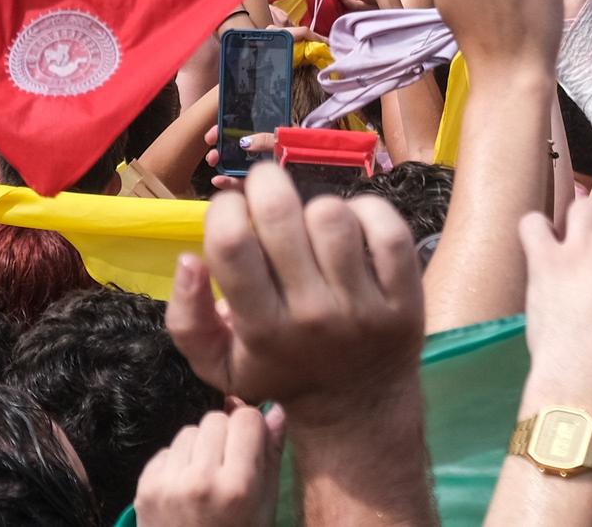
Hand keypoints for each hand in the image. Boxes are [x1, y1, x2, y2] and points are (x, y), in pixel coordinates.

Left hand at [132, 405, 282, 526]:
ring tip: (204, 480)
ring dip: (199, 449)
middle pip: (215, 419)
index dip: (252, 431)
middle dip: (224, 436)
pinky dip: (176, 464)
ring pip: (189, 431)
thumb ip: (271, 459)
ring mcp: (168, 485)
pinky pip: (165, 451)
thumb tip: (274, 410)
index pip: (247, 419)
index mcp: (238, 487)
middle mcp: (201, 480)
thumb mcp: (265, 509)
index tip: (250, 450)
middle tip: (227, 467)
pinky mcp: (145, 489)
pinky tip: (183, 491)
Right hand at [170, 163, 422, 419]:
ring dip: (316, 205)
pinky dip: (368, 211)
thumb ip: (187, 318)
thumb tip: (187, 260)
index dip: (224, 208)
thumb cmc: (279, 372)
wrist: (356, 407)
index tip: (230, 209)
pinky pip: (387, 229)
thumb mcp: (218, 365)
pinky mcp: (404, 296)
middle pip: (282, 216)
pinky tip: (352, 223)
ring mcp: (362, 306)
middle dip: (266, 184)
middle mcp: (311, 315)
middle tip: (267, 188)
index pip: (231, 244)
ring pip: (332, 215)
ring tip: (310, 221)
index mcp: (261, 328)